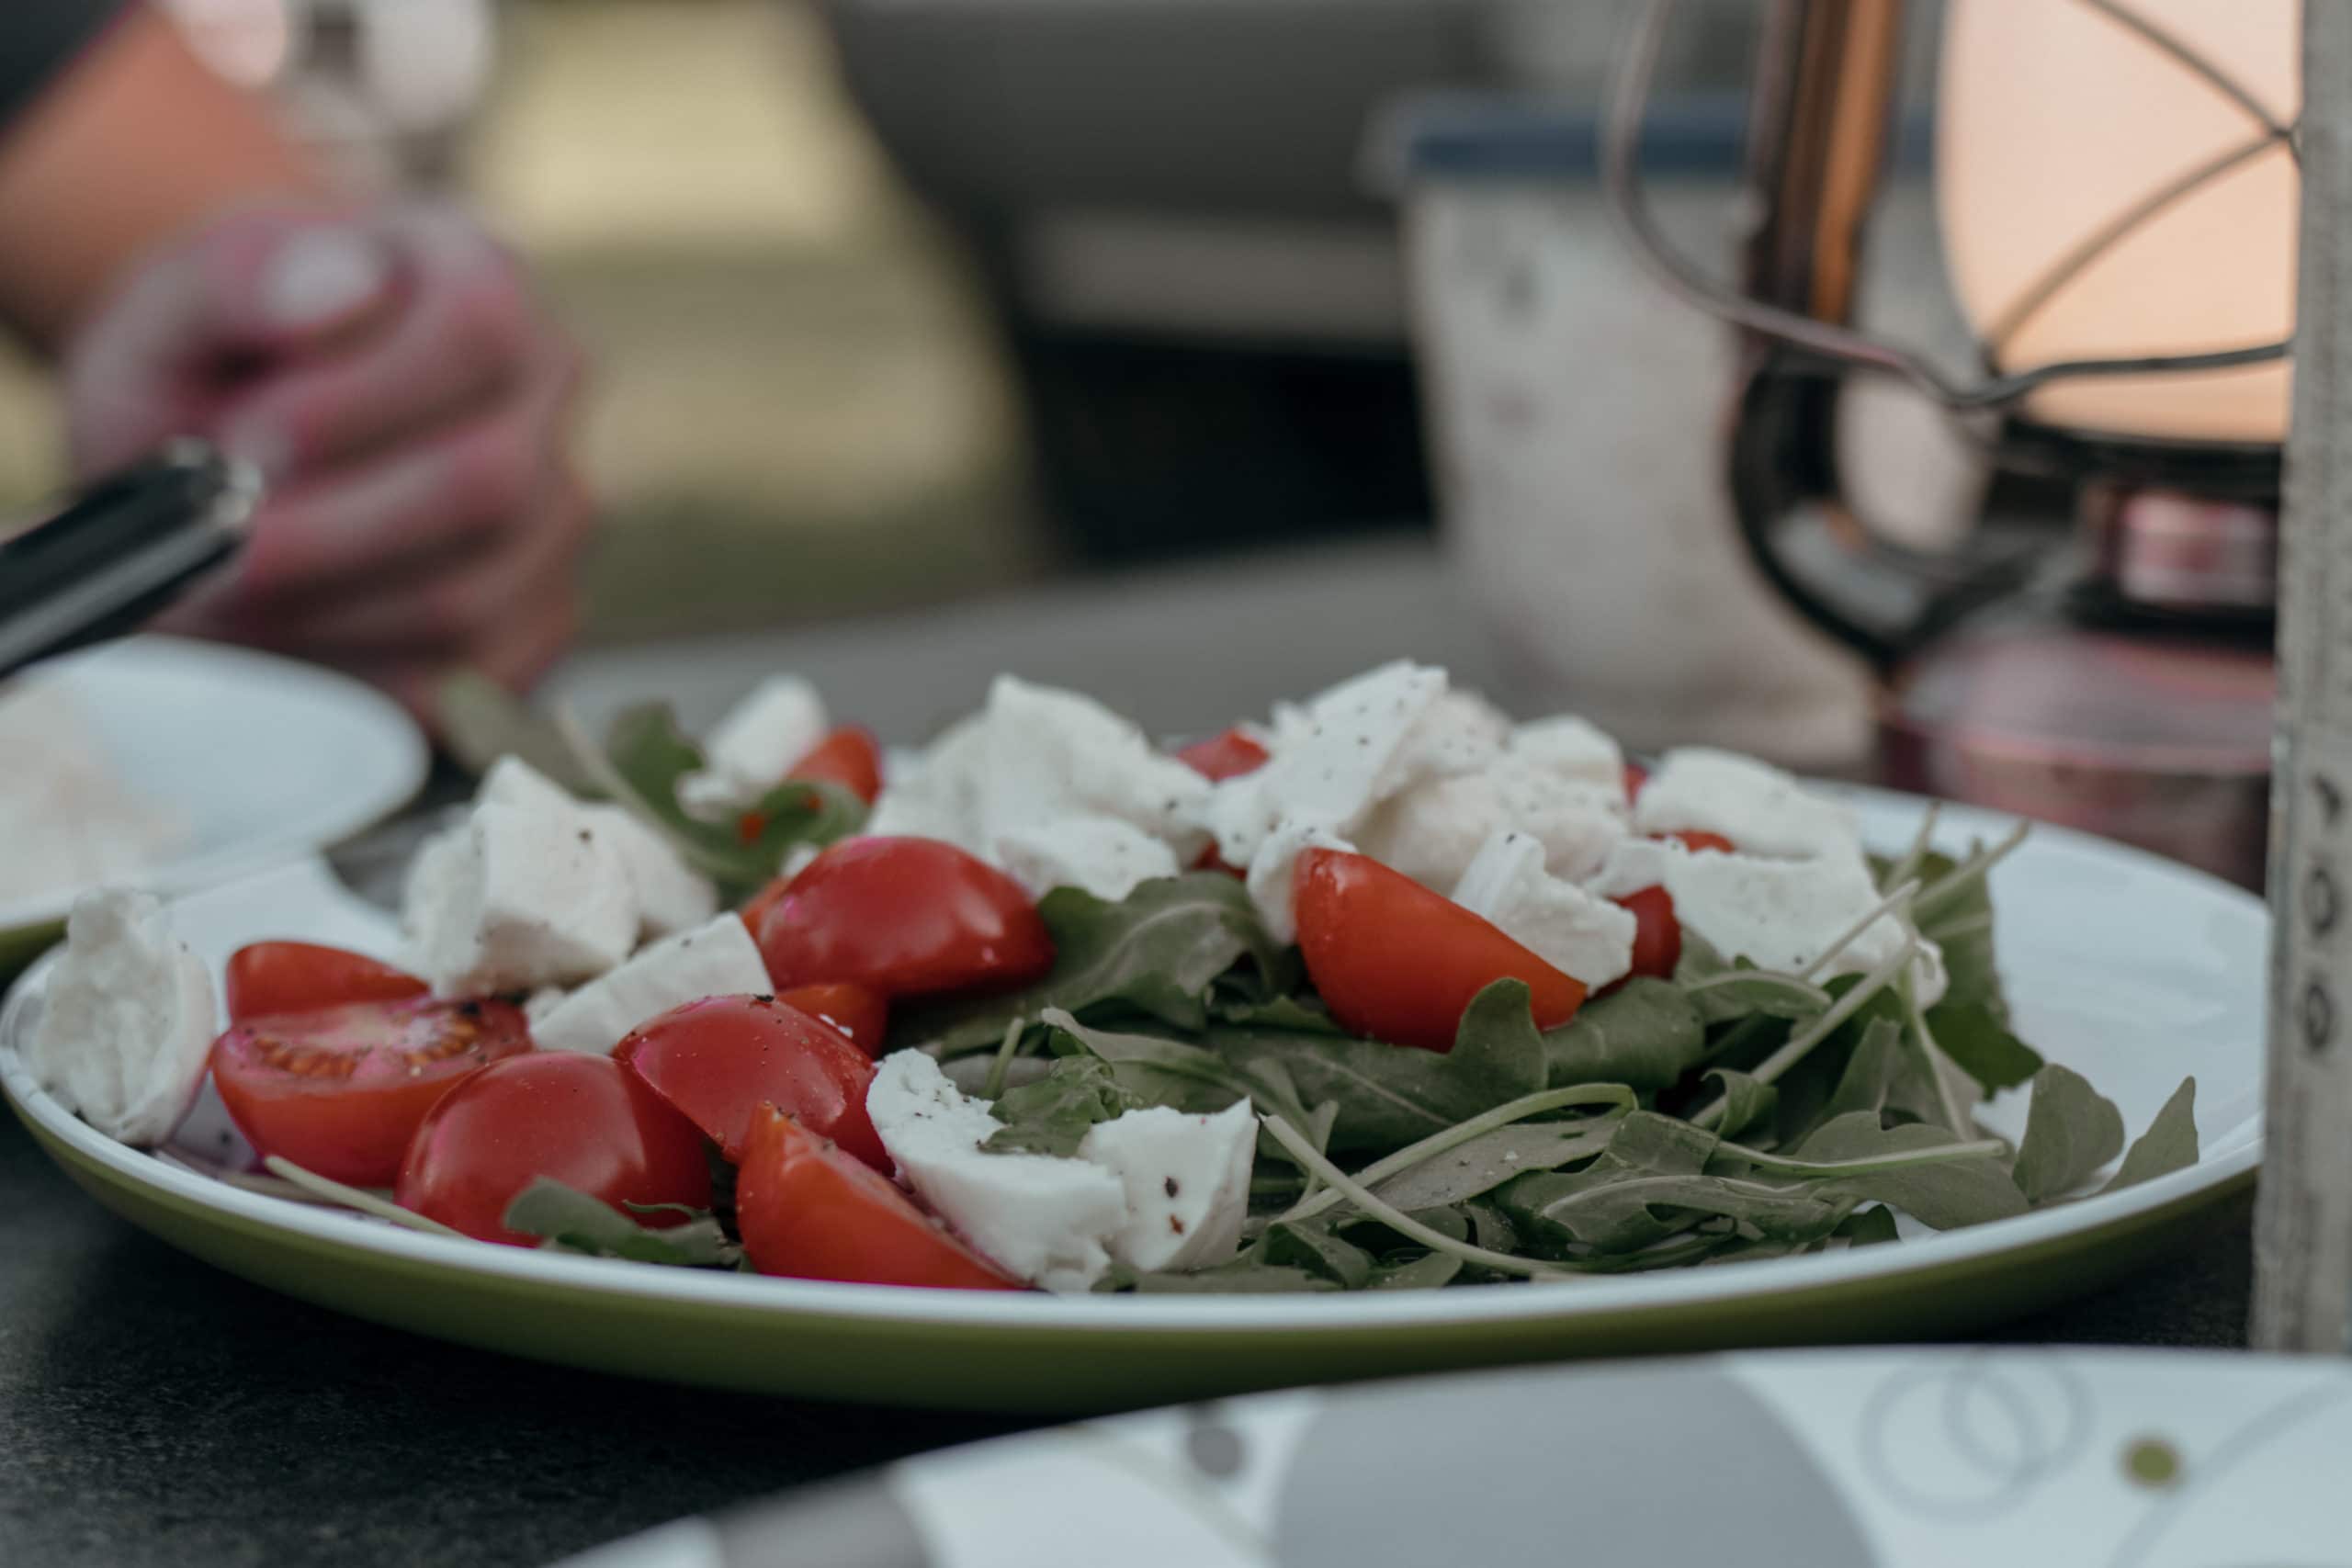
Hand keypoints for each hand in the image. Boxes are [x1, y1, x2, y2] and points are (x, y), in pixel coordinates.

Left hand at [61, 202, 588, 719]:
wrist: (239, 430)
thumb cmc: (221, 358)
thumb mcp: (189, 296)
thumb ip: (247, 277)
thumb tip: (340, 291)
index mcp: (483, 279)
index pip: (478, 334)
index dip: (358, 404)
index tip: (244, 444)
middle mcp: (550, 393)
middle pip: (490, 484)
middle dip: (326, 537)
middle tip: (212, 549)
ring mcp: (559, 512)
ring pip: (473, 598)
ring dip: (324, 616)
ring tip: (222, 597)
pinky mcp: (540, 617)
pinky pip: (466, 683)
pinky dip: (356, 682)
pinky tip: (280, 642)